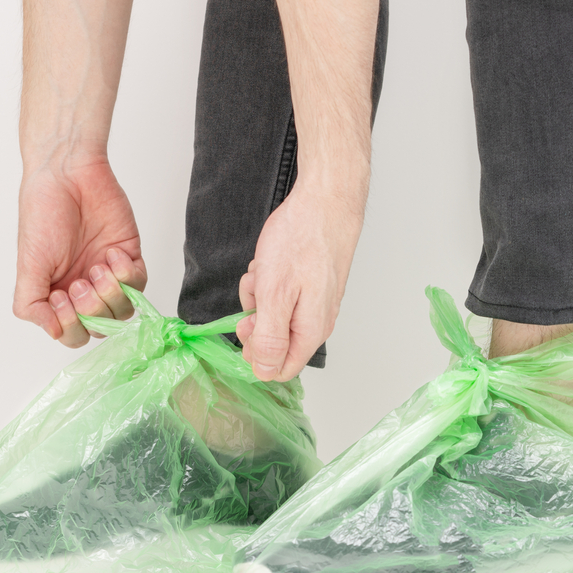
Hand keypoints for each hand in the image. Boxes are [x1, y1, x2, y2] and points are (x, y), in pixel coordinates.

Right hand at [13, 156, 146, 347]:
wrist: (67, 176)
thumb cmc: (42, 215)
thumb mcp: (28, 265)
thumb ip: (31, 303)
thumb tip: (51, 331)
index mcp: (58, 295)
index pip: (73, 334)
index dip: (72, 327)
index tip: (61, 299)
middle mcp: (84, 289)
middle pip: (101, 326)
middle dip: (92, 310)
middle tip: (80, 282)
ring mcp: (108, 275)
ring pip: (123, 310)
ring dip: (111, 294)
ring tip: (98, 268)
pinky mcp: (128, 257)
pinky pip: (139, 284)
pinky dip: (127, 276)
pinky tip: (112, 255)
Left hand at [236, 174, 365, 381]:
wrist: (326, 201)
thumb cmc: (302, 241)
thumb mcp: (274, 295)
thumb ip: (269, 338)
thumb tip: (264, 371)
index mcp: (310, 331)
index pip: (279, 369)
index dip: (255, 353)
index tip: (246, 325)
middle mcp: (316, 321)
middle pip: (274, 340)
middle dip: (255, 318)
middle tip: (255, 291)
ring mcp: (315, 302)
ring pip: (274, 313)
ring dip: (260, 294)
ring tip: (265, 269)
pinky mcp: (310, 285)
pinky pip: (281, 294)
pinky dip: (269, 279)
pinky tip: (271, 262)